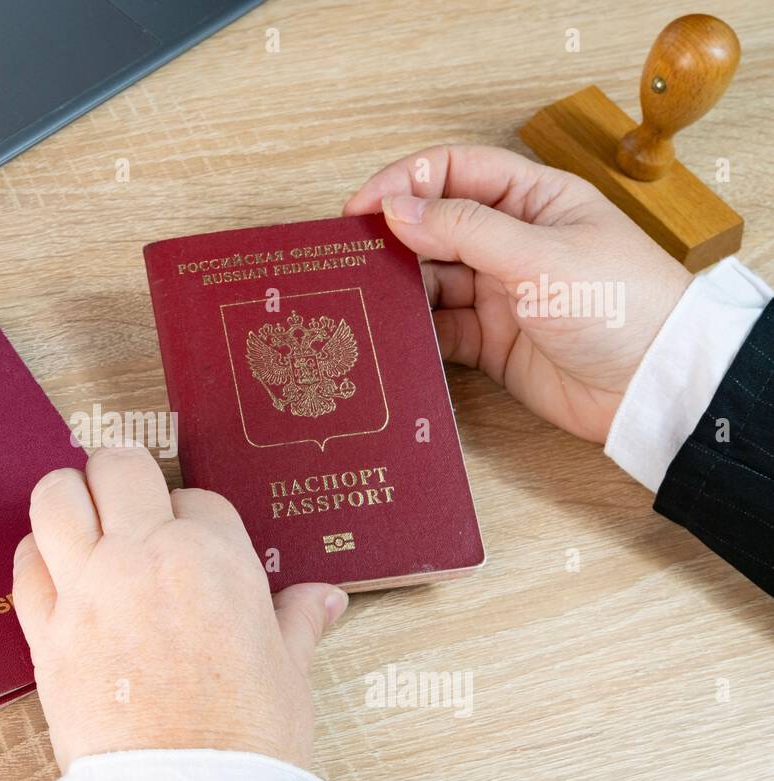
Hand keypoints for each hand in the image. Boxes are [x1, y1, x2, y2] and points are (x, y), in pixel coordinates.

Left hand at [14, 444, 347, 772]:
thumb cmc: (246, 741)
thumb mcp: (288, 672)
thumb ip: (297, 622)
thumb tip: (325, 599)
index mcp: (215, 557)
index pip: (196, 495)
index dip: (191, 514)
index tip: (189, 539)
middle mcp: (145, 556)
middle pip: (118, 467)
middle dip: (122, 477)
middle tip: (127, 502)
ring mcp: (89, 589)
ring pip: (55, 497)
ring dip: (67, 500)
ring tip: (81, 522)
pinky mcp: (46, 631)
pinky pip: (23, 564)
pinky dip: (35, 558)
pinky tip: (55, 574)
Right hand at [343, 145, 691, 443]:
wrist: (654, 386)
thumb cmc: (622, 305)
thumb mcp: (540, 255)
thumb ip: (464, 229)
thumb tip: (396, 208)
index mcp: (533, 200)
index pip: (454, 171)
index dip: (403, 183)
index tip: (360, 209)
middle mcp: (511, 241)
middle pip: (434, 226)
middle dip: (392, 239)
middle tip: (350, 257)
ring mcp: (499, 292)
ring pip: (431, 280)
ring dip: (400, 288)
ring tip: (367, 299)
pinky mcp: (491, 341)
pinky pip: (439, 329)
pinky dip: (415, 332)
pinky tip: (393, 334)